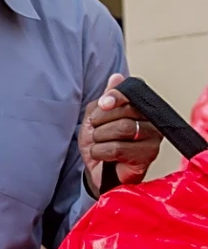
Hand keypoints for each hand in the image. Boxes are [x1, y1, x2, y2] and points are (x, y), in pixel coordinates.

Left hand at [79, 73, 162, 192]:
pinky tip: (102, 155)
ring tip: (100, 143)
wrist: (96, 171)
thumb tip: (117, 77)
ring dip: (100, 136)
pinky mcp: (147, 158)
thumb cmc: (100, 142)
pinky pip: (119, 148)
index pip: (133, 94)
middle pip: (126, 111)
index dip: (116, 96)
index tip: (102, 104)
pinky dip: (101, 151)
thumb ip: (106, 98)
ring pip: (124, 128)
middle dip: (102, 120)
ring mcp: (152, 141)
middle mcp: (152, 122)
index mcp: (140, 109)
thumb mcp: (96, 116)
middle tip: (96, 130)